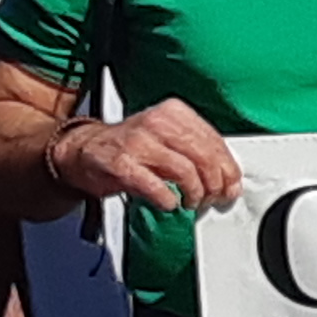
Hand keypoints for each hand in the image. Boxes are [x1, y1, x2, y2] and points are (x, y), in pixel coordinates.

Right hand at [54, 98, 244, 214]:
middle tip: (213, 198)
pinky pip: (155, 186)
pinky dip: (167, 199)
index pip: (213, 140)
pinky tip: (169, 203)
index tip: (231, 186)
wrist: (85, 151)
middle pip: (203, 156)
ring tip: (191, 202)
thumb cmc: (131, 148)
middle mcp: (157, 122)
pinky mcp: (121, 164)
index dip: (227, 168)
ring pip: (184, 171)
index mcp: (173, 112)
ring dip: (194, 193)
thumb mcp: (167, 140)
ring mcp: (138, 142)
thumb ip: (196, 152)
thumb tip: (227, 177)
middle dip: (214, 183)